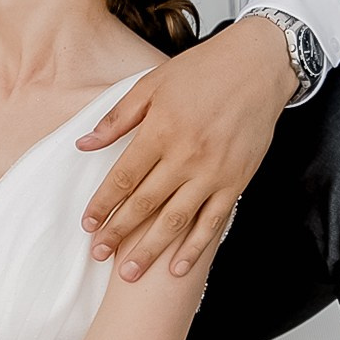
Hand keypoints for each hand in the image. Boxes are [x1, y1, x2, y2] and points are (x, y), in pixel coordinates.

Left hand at [77, 15, 293, 280]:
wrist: (257, 65)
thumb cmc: (201, 71)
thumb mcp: (150, 85)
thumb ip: (117, 119)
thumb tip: (82, 144)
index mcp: (160, 132)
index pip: (122, 179)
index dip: (102, 205)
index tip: (87, 225)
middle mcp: (185, 156)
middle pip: (144, 205)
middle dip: (118, 234)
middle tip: (98, 256)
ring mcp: (214, 172)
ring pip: (176, 221)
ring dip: (151, 250)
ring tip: (130, 274)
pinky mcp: (237, 180)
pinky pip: (214, 222)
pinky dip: (195, 248)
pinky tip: (177, 267)